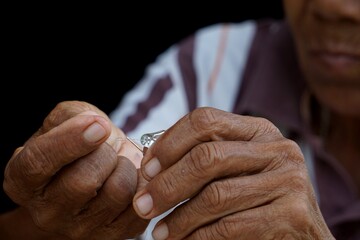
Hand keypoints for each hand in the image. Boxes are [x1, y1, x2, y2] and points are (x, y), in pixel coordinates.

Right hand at [3, 101, 147, 238]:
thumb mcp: (63, 123)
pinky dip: (143, 183)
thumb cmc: (75, 148)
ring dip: (126, 167)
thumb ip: (72, 115)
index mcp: (23, 180)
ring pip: (117, 192)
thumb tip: (96, 126)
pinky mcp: (112, 235)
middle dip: (105, 154)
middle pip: (83, 181)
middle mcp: (47, 212)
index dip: (71, 140)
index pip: (39, 163)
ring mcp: (80, 229)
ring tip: (118, 163)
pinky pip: (139, 206)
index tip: (99, 124)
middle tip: (107, 148)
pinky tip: (132, 177)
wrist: (90, 179)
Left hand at [133, 107, 333, 239]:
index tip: (147, 169)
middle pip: (207, 156)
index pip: (206, 120)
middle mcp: (278, 148)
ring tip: (159, 231)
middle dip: (168, 184)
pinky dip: (199, 237)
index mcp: (259, 130)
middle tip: (143, 205)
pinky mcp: (293, 213)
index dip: (170, 143)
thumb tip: (150, 166)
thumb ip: (202, 160)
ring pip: (216, 194)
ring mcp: (289, 179)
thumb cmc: (257, 200)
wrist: (302, 235)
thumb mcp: (234, 169)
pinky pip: (231, 226)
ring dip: (179, 217)